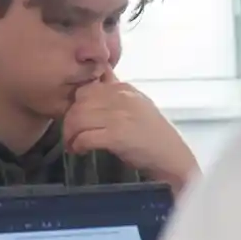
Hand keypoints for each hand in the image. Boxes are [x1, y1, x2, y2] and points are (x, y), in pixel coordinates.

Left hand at [64, 74, 198, 193]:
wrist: (171, 158)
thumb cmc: (152, 135)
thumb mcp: (135, 105)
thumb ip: (114, 95)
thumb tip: (96, 82)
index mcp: (123, 89)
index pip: (87, 88)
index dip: (76, 105)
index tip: (76, 119)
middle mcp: (120, 98)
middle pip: (78, 103)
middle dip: (69, 121)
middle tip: (70, 136)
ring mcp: (119, 116)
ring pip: (78, 118)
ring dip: (70, 135)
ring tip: (74, 145)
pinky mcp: (117, 135)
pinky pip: (85, 136)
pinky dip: (78, 145)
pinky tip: (81, 151)